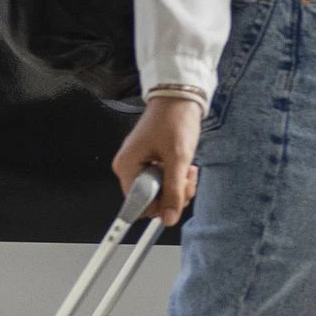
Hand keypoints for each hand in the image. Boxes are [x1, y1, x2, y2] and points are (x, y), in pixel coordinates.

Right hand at [112, 95, 202, 225]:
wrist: (179, 97)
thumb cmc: (175, 119)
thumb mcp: (178, 158)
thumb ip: (174, 190)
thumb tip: (169, 218)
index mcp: (127, 167)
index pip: (138, 204)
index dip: (160, 205)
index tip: (177, 196)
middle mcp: (128, 168)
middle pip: (149, 200)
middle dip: (173, 194)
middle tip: (186, 179)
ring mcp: (139, 165)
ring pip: (159, 192)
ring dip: (178, 186)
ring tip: (187, 170)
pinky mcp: (150, 162)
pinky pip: (162, 181)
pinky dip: (176, 178)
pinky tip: (184, 168)